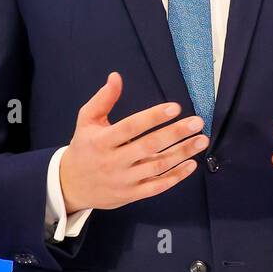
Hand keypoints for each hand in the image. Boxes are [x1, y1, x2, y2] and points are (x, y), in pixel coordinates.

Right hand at [60, 71, 208, 212]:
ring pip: (157, 167)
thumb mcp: (86, 121)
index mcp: (102, 141)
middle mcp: (113, 161)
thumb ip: (103, 99)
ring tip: (201, 140)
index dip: (153, 117)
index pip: (131, 127)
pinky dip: (176, 177)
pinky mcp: (131, 195)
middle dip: (176, 133)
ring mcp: (123, 180)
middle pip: (149, 146)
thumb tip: (116, 77)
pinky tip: (192, 164)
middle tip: (197, 122)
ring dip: (182, 153)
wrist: (70, 185)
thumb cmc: (83, 147)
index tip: (175, 107)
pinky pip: (157, 186)